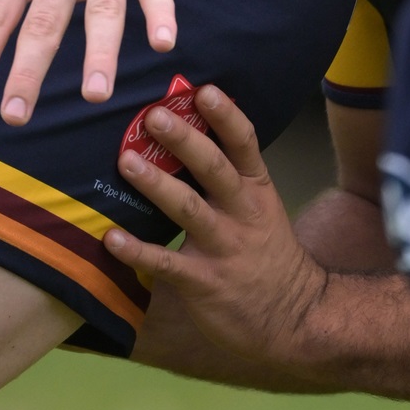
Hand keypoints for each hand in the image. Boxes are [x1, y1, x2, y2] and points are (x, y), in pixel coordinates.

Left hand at [102, 85, 325, 366]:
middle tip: (153, 115)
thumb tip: (178, 119)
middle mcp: (242, 213)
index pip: (244, 144)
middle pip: (214, 169)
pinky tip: (111, 238)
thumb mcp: (257, 204)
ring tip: (126, 161)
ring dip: (157, 184)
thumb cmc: (264, 248)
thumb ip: (224, 169)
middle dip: (184, 141)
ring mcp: (224, 248)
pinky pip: (167, 264)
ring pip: (189, 210)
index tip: (203, 90)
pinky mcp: (204, 282)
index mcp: (255, 188)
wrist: (298, 319)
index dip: (225, 116)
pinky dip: (138, 251)